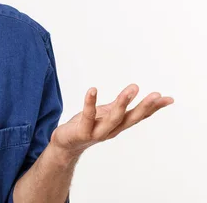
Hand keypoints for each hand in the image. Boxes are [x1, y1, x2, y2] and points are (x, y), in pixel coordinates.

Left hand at [50, 84, 173, 158]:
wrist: (65, 144)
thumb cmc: (86, 126)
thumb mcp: (105, 113)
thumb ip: (119, 105)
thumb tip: (135, 91)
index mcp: (118, 125)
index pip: (139, 116)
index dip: (154, 108)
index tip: (168, 99)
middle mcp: (111, 130)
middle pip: (131, 119)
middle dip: (144, 107)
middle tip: (157, 95)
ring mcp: (97, 132)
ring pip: (113, 119)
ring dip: (123, 104)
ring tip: (132, 89)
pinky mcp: (82, 132)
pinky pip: (87, 117)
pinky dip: (90, 103)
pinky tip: (92, 89)